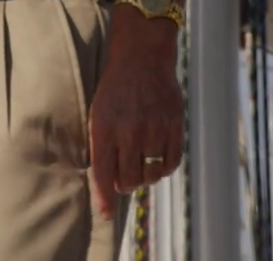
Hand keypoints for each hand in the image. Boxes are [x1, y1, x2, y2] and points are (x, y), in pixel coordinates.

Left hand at [88, 10, 185, 218]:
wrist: (142, 58)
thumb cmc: (115, 88)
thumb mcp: (97, 112)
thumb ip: (101, 144)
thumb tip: (105, 179)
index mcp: (104, 127)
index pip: (102, 171)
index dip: (104, 196)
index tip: (106, 213)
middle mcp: (129, 131)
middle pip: (129, 178)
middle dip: (125, 184)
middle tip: (124, 178)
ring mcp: (154, 129)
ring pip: (151, 173)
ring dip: (145, 176)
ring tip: (140, 166)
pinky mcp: (175, 126)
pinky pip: (171, 162)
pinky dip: (164, 168)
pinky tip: (157, 162)